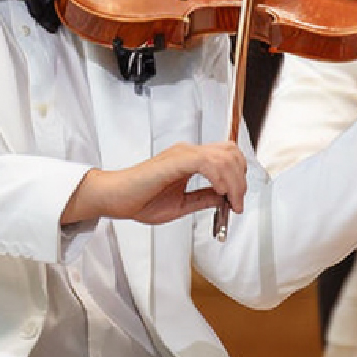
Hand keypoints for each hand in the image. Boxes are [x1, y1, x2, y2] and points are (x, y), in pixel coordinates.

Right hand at [62, 143, 246, 226]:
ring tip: (231, 201)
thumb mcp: (181, 204)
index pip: (226, 156)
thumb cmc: (140, 201)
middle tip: (237, 203)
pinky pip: (206, 161)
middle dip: (241, 179)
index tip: (237, 202)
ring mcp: (182, 154)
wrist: (115, 199)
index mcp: (189, 160)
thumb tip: (224, 199)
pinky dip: (220, 176)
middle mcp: (188, 152)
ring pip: (223, 155)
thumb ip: (203, 199)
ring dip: (234, 181)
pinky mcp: (175, 160)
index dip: (239, 177)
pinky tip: (219, 192)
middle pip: (230, 152)